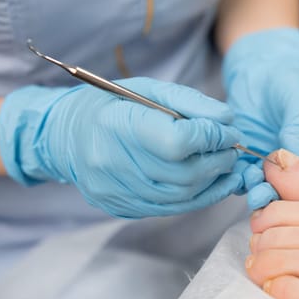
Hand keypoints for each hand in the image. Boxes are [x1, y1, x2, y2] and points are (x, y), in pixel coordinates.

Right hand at [0, 78, 242, 217]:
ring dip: (213, 182)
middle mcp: (111, 163)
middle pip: (183, 174)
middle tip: (232, 149)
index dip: (211, 138)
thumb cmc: (110, 106)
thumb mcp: (147, 89)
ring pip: (181, 196)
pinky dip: (198, 197)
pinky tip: (211, 183)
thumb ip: (189, 102)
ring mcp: (114, 191)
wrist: (66, 137)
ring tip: (226, 165)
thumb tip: (228, 121)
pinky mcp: (120, 207)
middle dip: (218, 161)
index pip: (177, 142)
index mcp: (116, 125)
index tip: (227, 131)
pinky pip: (170, 208)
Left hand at [222, 28, 298, 209]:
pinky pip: (240, 176)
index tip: (291, 195)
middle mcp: (294, 166)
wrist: (261, 67)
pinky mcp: (245, 157)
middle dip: (275, 197)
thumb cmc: (292, 82)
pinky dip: (237, 179)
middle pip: (288, 194)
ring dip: (255, 190)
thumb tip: (295, 162)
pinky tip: (235, 173)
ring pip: (263, 188)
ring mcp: (268, 164)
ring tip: (250, 181)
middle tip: (264, 193)